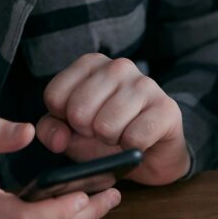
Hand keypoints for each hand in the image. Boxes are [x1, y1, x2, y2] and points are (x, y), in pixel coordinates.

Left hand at [36, 53, 189, 185]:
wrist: (151, 155)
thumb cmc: (109, 136)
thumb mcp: (71, 133)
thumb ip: (51, 131)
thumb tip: (58, 140)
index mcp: (91, 64)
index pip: (55, 96)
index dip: (65, 121)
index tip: (83, 122)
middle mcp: (118, 67)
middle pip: (78, 111)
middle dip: (89, 132)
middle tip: (105, 131)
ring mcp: (145, 84)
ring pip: (106, 126)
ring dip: (112, 141)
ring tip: (123, 135)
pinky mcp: (166, 108)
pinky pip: (134, 138)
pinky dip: (132, 148)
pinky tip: (140, 142)